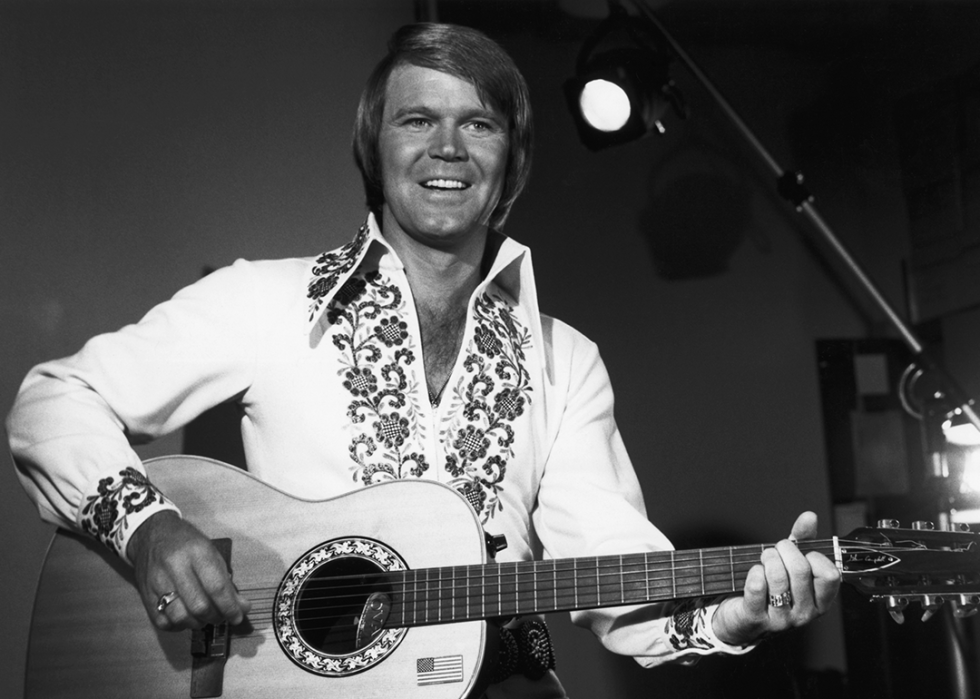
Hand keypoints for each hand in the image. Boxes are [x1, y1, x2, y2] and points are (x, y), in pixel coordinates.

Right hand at [127, 511, 250, 630]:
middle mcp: (175, 566)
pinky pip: (163, 621)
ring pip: (180, 617)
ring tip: (205, 617)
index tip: (238, 617)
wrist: (152, 534)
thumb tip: (242, 608)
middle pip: (198, 605)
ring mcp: (157, 581)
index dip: (230, 607)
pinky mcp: (145, 594)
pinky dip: (179, 626)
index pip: (216, 587)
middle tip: (222, 616)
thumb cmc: (187, 544)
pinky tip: (187, 617)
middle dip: (215, 617)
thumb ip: (226, 581)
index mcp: (197, 552)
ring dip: (198, 623)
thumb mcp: (211, 553)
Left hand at [711, 511, 840, 645]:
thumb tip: (810, 517)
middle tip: (776, 550)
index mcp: (820, 601)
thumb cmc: (770, 588)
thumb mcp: (790, 563)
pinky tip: (754, 573)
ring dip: (767, 559)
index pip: (830, 575)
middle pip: (801, 570)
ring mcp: (782, 619)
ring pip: (778, 577)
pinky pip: (757, 587)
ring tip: (764, 559)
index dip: (814, 556)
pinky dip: (753, 572)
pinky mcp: (757, 619)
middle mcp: (805, 614)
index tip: (802, 553)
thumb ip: (803, 540)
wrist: (742, 617)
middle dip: (784, 550)